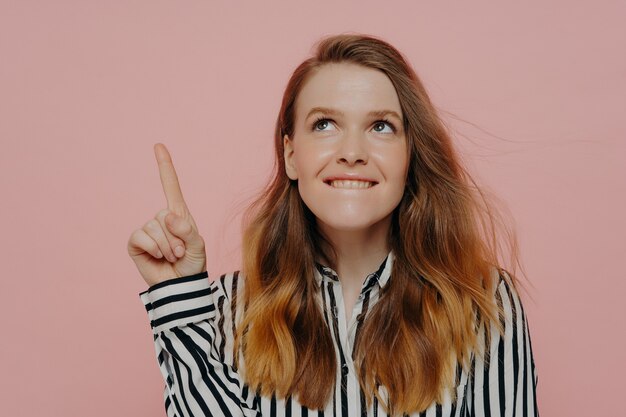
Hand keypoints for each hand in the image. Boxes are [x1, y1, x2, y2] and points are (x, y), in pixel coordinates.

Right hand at [127, 143, 206, 286]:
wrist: (181, 286)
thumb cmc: (192, 264)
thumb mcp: (198, 246)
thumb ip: (187, 230)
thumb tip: (165, 216)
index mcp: (178, 214)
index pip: (170, 186)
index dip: (164, 166)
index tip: (158, 145)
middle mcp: (161, 218)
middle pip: (163, 216)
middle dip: (176, 238)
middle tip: (180, 253)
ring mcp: (147, 230)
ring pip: (153, 228)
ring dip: (166, 246)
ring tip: (172, 257)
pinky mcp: (136, 243)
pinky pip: (141, 237)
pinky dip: (153, 249)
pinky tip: (158, 258)